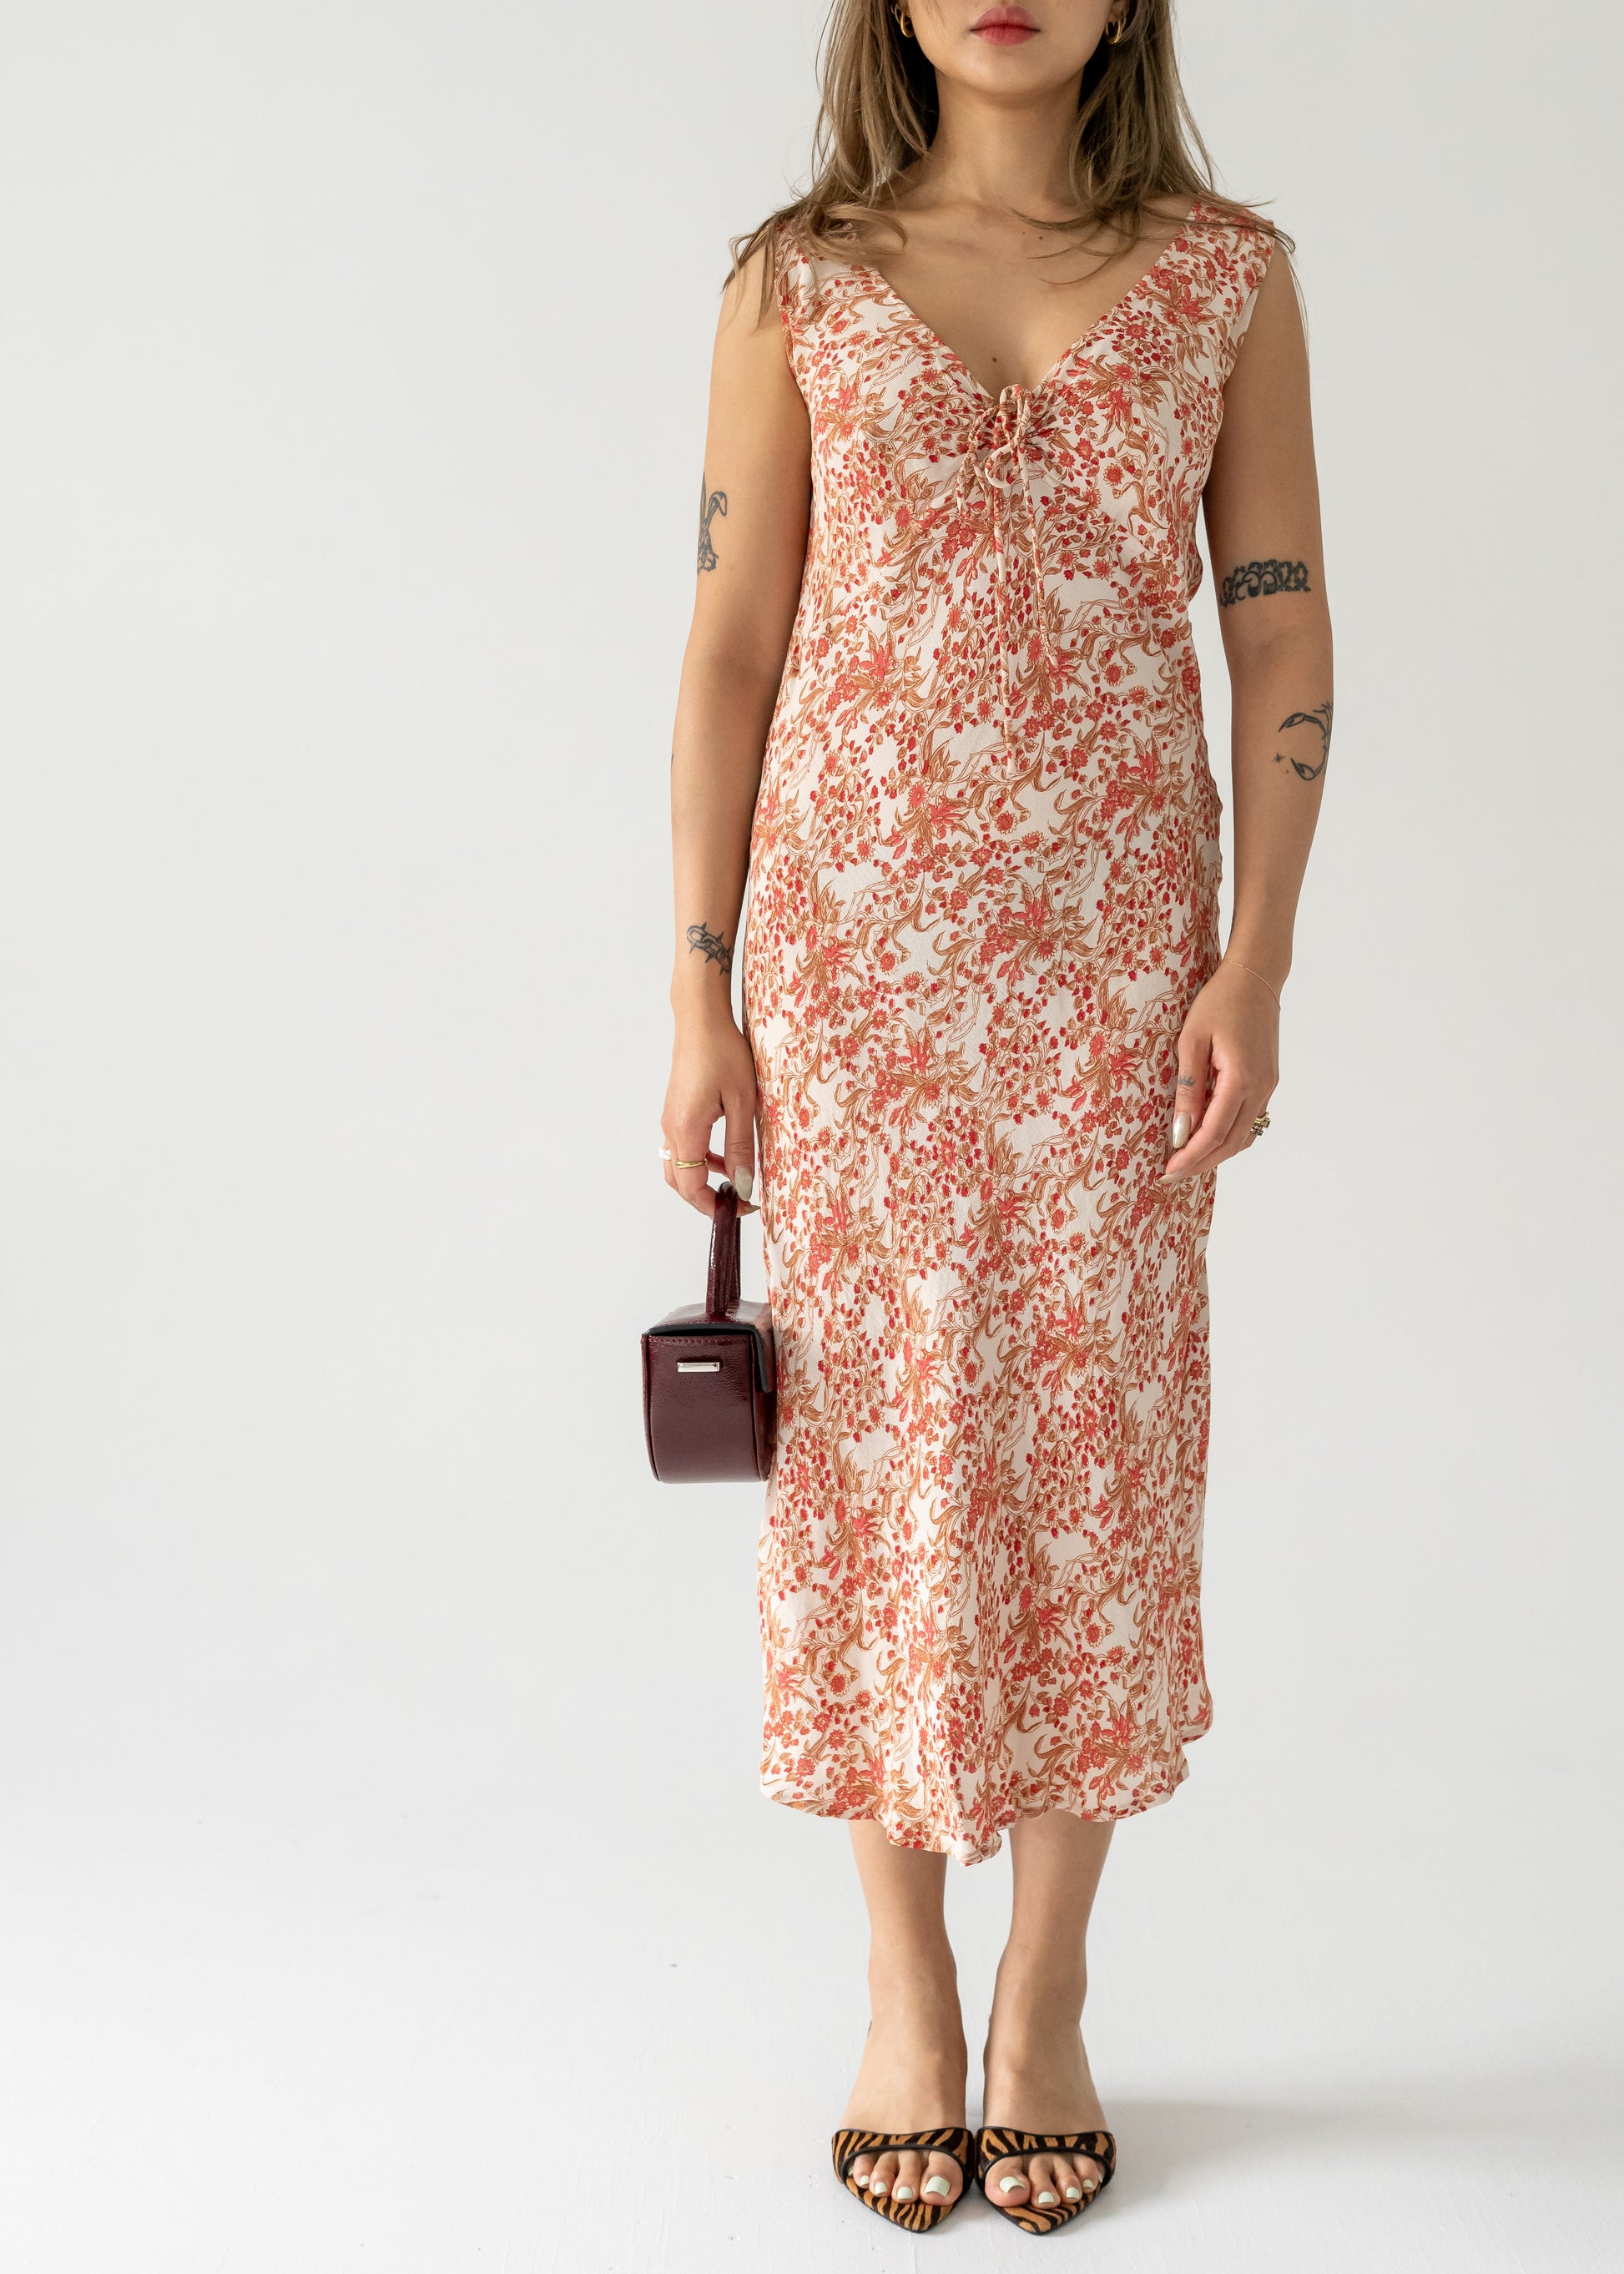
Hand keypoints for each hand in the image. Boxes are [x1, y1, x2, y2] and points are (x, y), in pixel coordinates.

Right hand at [662, 1014, 758, 1217]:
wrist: (701, 1020)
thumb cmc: (723, 1052)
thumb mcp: (741, 1102)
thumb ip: (740, 1146)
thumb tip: (742, 1185)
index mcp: (686, 1129)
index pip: (690, 1186)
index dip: (712, 1205)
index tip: (740, 1209)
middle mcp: (671, 1128)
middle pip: (678, 1181)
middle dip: (704, 1199)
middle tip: (736, 1202)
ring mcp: (670, 1119)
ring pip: (678, 1166)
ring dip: (703, 1179)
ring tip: (734, 1180)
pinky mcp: (675, 1111)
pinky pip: (682, 1147)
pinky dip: (700, 1161)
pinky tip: (725, 1154)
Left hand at [1161, 961, 1279, 1182]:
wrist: (1254, 977)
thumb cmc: (1219, 1002)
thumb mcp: (1192, 1041)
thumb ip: (1189, 1089)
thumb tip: (1181, 1132)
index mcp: (1241, 1079)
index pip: (1214, 1133)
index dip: (1190, 1157)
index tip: (1167, 1170)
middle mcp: (1260, 1088)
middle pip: (1231, 1143)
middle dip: (1201, 1163)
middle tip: (1171, 1175)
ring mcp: (1268, 1086)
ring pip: (1243, 1135)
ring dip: (1215, 1153)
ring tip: (1186, 1161)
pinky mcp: (1268, 1082)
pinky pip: (1249, 1120)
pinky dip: (1228, 1135)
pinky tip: (1207, 1137)